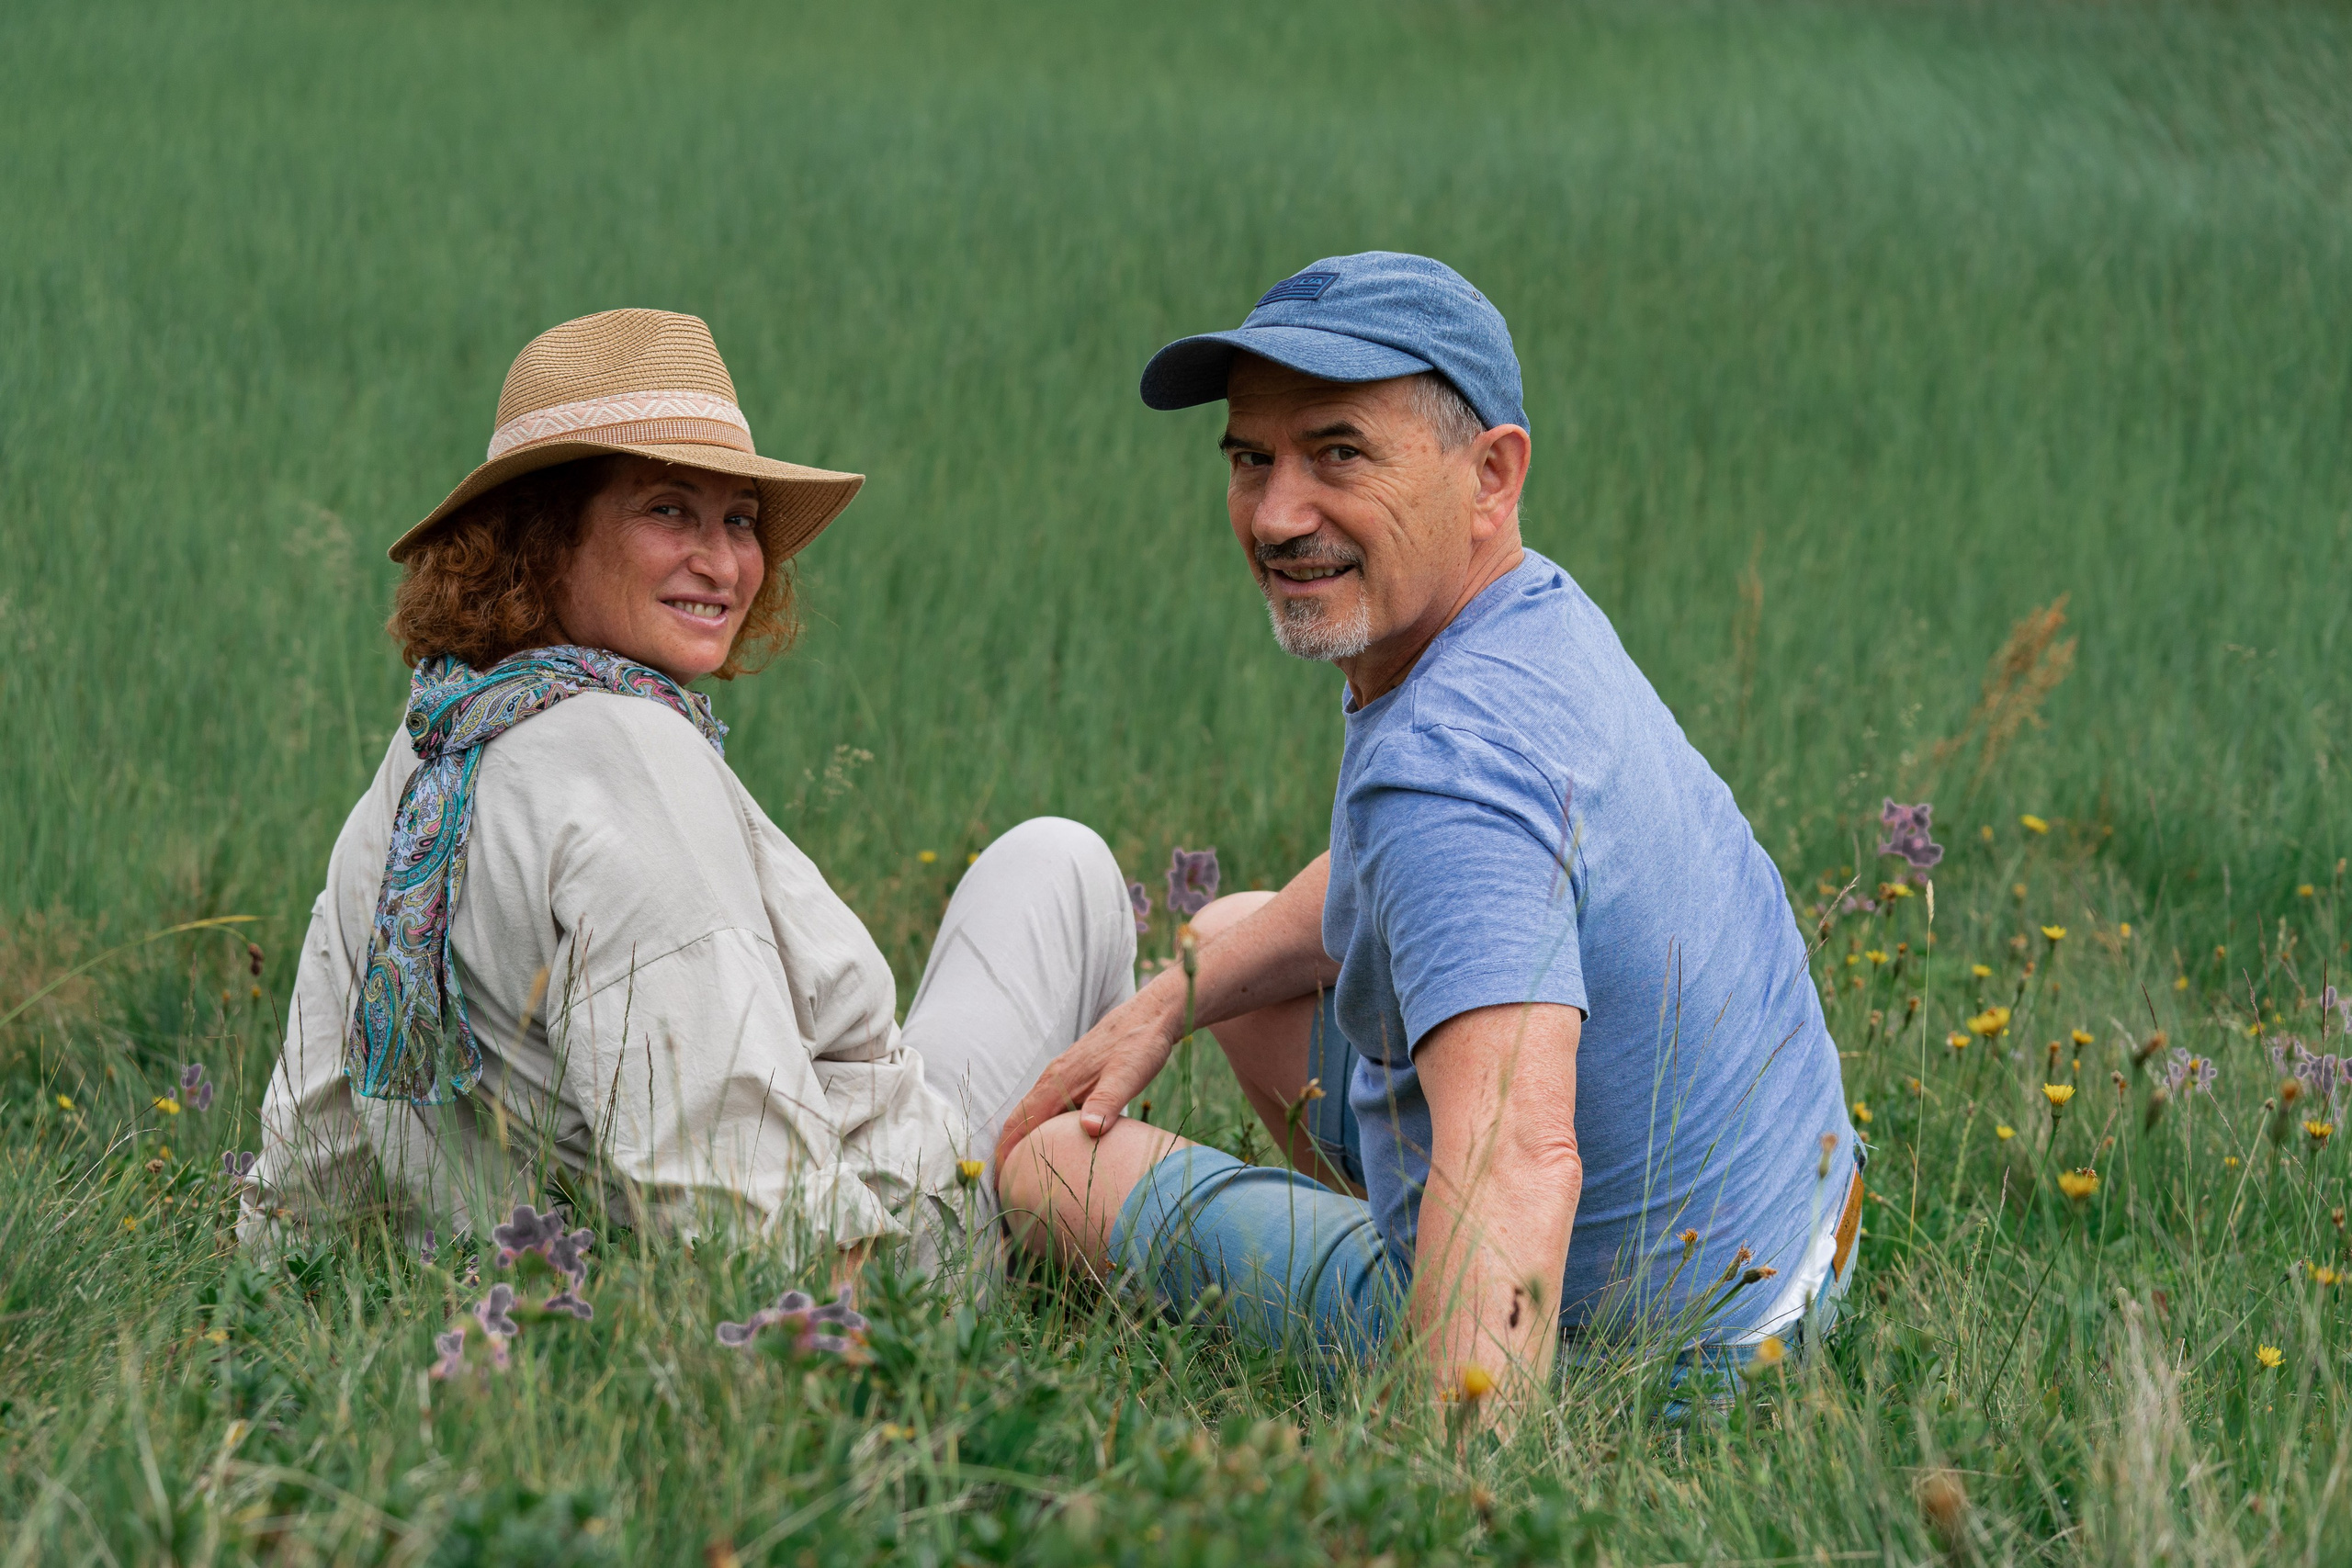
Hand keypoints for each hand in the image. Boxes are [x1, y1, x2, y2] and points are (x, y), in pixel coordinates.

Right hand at [994, 974, 1181, 1167]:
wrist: (1152, 1014)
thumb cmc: (1141, 1044)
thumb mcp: (1128, 1074)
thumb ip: (1108, 1101)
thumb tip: (1088, 1130)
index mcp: (1058, 1082)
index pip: (1020, 1122)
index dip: (1007, 1154)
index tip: (1002, 1184)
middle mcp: (1053, 1079)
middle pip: (1018, 1119)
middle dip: (1008, 1153)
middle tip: (1007, 1189)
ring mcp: (1062, 1076)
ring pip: (1032, 1113)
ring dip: (1023, 1141)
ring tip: (1024, 1173)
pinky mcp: (1074, 1077)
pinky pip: (1047, 1107)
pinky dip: (1041, 1129)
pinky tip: (1053, 1144)